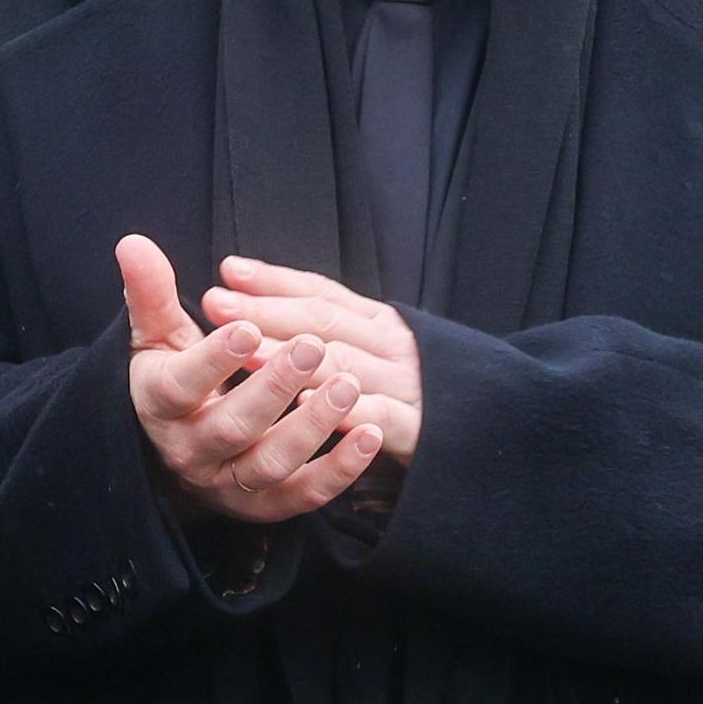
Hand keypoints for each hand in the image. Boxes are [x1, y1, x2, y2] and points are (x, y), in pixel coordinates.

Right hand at [120, 236, 379, 525]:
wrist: (180, 446)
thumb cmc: (174, 376)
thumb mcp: (158, 336)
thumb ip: (151, 293)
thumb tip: (132, 242)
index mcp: (160, 406)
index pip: (180, 387)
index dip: (213, 361)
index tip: (246, 329)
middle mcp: (191, 451)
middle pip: (233, 427)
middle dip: (275, 388)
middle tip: (313, 348)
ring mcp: (229, 484)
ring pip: (271, 465)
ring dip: (313, 428)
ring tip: (348, 386)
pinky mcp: (265, 506)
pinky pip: (304, 496)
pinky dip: (340, 471)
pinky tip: (371, 436)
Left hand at [203, 257, 422, 459]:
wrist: (485, 433)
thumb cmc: (408, 395)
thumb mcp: (371, 351)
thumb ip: (324, 329)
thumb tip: (255, 298)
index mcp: (378, 323)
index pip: (321, 293)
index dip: (274, 281)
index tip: (227, 270)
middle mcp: (392, 345)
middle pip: (324, 322)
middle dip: (267, 312)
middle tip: (217, 304)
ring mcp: (405, 384)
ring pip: (344, 364)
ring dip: (294, 357)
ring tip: (247, 352)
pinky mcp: (416, 428)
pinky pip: (377, 416)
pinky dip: (342, 409)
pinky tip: (302, 405)